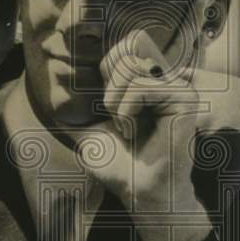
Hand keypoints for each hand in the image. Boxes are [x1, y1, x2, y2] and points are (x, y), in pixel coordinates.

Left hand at [72, 30, 211, 240]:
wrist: (140, 192)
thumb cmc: (120, 166)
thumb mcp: (89, 130)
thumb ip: (78, 107)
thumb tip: (53, 88)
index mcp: (149, 84)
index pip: (124, 48)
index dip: (107, 72)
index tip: (110, 110)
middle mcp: (167, 81)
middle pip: (124, 54)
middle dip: (109, 92)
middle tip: (120, 123)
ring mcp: (179, 88)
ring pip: (131, 69)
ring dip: (117, 105)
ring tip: (128, 129)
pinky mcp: (186, 99)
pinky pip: (142, 87)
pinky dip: (128, 110)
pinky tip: (135, 131)